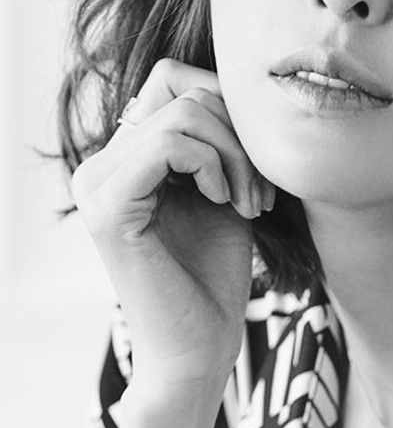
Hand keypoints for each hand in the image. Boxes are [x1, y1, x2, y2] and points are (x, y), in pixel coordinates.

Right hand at [72, 58, 274, 406]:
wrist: (200, 348)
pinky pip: (170, 144)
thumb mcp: (223, 190)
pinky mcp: (108, 207)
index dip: (228, 106)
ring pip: (184, 113)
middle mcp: (99, 165)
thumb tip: (239, 83)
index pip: (173, 79)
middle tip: (262, 192)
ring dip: (238, 156)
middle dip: (241, 134)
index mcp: (122, 159)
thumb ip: (218, 139)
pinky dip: (216, 166)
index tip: (258, 165)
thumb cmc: (214, 278)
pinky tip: (228, 203)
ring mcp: (96, 184)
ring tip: (252, 203)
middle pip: (183, 89)